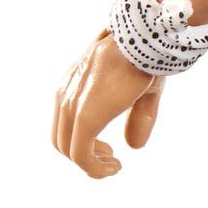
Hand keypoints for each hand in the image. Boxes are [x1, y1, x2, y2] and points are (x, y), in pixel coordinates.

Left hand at [51, 32, 164, 178]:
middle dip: (86, 156)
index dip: (83, 143)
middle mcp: (66, 94)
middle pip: (61, 140)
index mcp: (74, 84)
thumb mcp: (142, 90)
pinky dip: (95, 168)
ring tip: (114, 166)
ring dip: (92, 166)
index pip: (64, 123)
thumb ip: (138, 117)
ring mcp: (71, 105)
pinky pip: (81, 155)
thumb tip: (133, 146)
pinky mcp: (84, 117)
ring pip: (69, 150)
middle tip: (111, 160)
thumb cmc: (146, 57)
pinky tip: (115, 167)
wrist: (144, 38)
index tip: (109, 150)